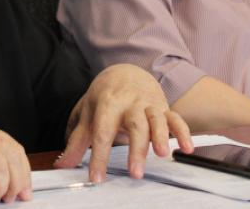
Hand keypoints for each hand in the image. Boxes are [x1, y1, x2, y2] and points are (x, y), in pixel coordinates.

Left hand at [55, 63, 192, 181]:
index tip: (96, 178)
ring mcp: (148, 105)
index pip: (102, 133)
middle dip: (136, 149)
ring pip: (156, 120)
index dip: (98, 157)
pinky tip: (188, 148)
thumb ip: (77, 142)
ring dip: (161, 137)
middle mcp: (129, 104)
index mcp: (107, 104)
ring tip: (162, 154)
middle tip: (135, 173)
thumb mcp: (87, 115)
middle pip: (134, 126)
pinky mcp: (164, 108)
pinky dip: (183, 132)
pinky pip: (176, 119)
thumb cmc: (105, 97)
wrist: (125, 72)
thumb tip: (61, 165)